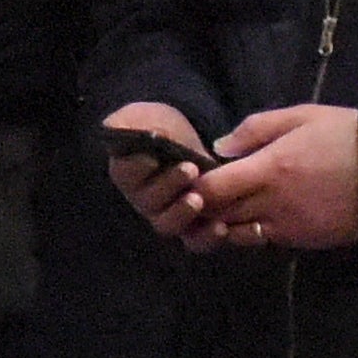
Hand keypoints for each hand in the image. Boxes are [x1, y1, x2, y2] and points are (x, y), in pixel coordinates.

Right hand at [95, 107, 209, 242]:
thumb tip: (121, 130)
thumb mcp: (142, 118)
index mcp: (128, 173)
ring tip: (200, 200)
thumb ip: (127, 124)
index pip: (128, 173)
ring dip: (186, 215)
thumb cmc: (161, 128)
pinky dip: (217, 236)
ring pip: (173, 226)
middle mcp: (145, 199)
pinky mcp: (197, 225)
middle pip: (151, 203)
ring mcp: (170, 215)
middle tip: (189, 169)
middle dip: (169, 187)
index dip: (139, 167)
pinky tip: (236, 226)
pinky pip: (202, 239)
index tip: (152, 158)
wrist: (193, 140)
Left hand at [183, 105, 357, 252]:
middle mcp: (272, 203)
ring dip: (228, 225)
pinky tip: (264, 217)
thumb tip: (220, 147)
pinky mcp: (306, 240)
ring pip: (239, 234)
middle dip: (205, 209)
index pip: (209, 190)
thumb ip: (256, 128)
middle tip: (205, 198)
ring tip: (231, 211)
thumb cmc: (349, 135)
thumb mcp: (303, 116)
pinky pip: (268, 240)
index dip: (194, 188)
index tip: (194, 180)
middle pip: (218, 216)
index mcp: (268, 169)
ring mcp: (289, 225)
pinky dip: (257, 231)